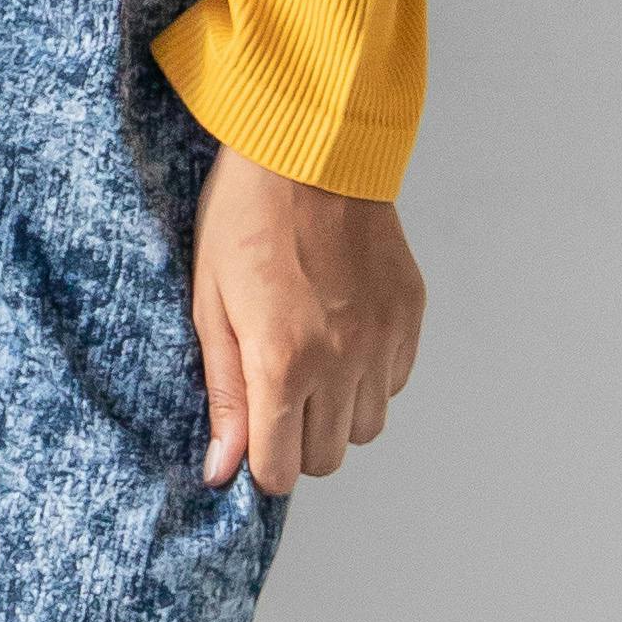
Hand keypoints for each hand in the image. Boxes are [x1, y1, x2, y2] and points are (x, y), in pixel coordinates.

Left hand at [190, 140, 423, 497]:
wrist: (310, 152)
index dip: (261, 464)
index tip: (251, 439)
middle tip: (275, 394)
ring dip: (336, 412)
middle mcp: (343, 360)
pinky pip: (395, 382)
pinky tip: (341, 332)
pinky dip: (369, 375)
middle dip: (297, 441)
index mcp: (284, 362)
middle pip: (327, 458)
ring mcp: (383, 338)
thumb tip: (221, 469)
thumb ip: (224, 393)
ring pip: (366, 427)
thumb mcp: (212, 304)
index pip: (282, 470)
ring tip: (310, 359)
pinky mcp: (410, 315)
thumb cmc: (244, 218)